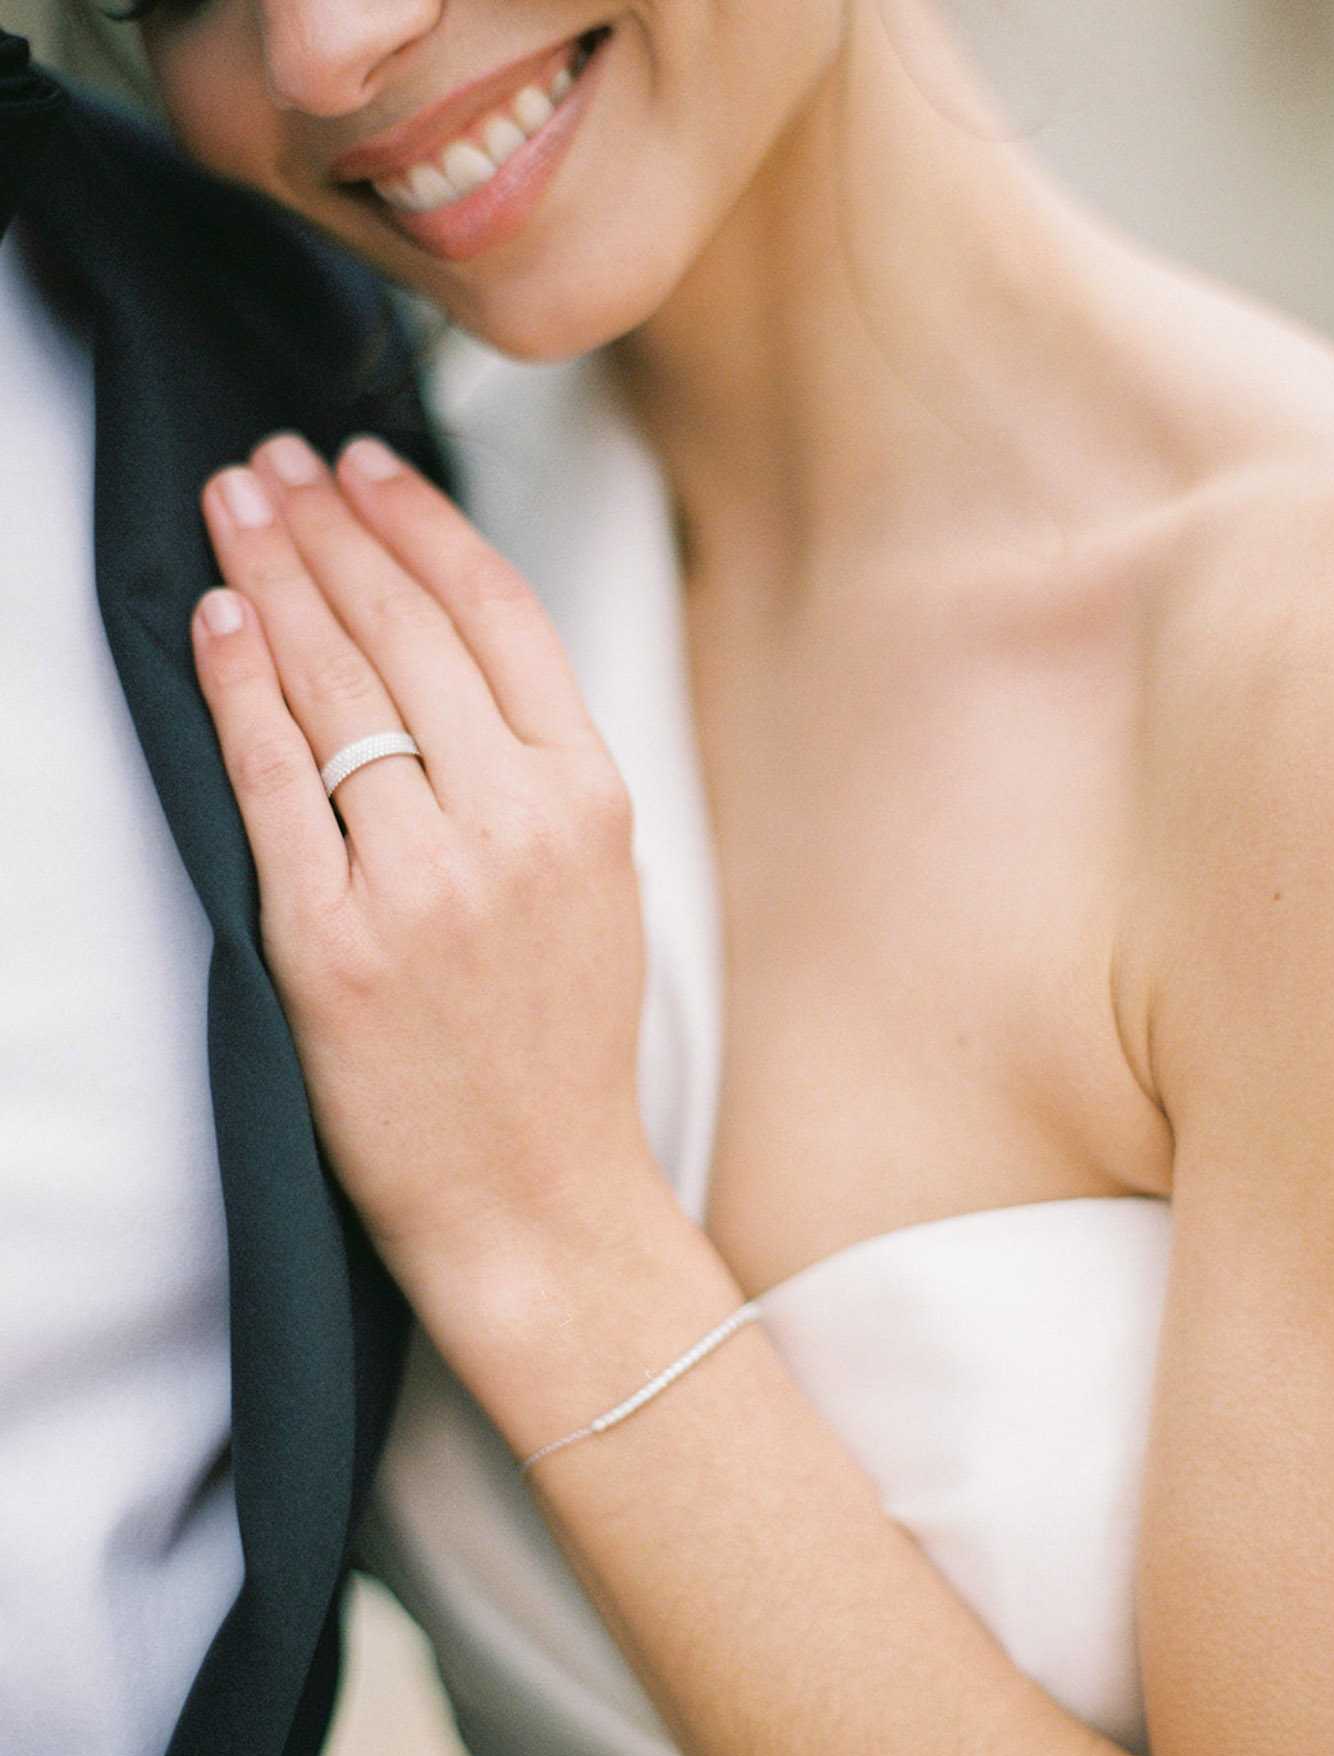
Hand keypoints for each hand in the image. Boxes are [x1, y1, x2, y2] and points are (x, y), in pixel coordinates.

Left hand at [191, 432, 662, 1330]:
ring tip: (236, 505)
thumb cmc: (563, 1048)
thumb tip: (451, 648)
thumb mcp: (600, 888)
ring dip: (272, 575)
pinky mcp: (332, 941)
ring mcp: (419, 880)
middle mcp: (511, 824)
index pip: (497, 615)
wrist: (536, 1197)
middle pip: (402, 629)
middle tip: (274, 462)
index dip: (420, 523)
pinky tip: (214, 618)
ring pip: (333, 685)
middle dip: (328, 525)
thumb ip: (543, 770)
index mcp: (589, 801)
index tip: (365, 466)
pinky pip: (273, 781)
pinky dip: (236, 689)